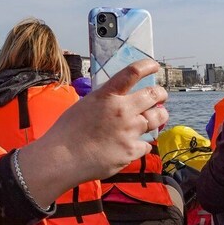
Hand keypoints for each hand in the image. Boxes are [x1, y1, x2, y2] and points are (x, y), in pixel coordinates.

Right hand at [18, 59, 167, 205]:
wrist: (63, 158)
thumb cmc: (67, 131)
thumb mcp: (84, 105)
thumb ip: (104, 101)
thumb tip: (117, 100)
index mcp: (107, 96)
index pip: (132, 73)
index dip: (147, 66)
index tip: (154, 66)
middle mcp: (122, 110)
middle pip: (153, 95)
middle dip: (160, 93)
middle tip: (160, 95)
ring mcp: (129, 131)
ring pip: (158, 118)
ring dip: (161, 115)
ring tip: (159, 115)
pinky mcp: (131, 151)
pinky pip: (146, 144)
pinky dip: (142, 143)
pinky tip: (135, 143)